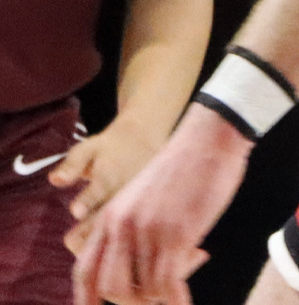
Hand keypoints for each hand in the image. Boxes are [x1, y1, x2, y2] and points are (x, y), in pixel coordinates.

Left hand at [51, 119, 165, 250]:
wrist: (145, 141)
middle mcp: (126, 189)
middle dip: (91, 228)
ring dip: (105, 240)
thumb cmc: (108, 149)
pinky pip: (133, 230)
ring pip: (123, 224)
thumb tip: (54, 180)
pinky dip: (120, 242)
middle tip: (72, 241)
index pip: (100, 187)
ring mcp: (137, 201)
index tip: (76, 210)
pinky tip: (106, 255)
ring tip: (86, 254)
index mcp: (110, 173)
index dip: (88, 199)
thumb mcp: (89, 148)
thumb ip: (72, 164)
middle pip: (110, 212)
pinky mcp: (144, 209)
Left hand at [70, 105, 247, 304]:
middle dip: (134, 300)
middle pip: (111, 289)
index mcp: (110, 217)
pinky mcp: (176, 234)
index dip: (86, 299)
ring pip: (143, 291)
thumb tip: (142, 264)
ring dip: (163, 295)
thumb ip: (133, 226)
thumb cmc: (185, 166)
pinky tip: (186, 304)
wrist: (209, 137)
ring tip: (186, 272)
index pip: (85, 270)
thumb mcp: (143, 197)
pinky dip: (177, 301)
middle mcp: (122, 227)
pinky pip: (168, 285)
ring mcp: (148, 231)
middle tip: (160, 290)